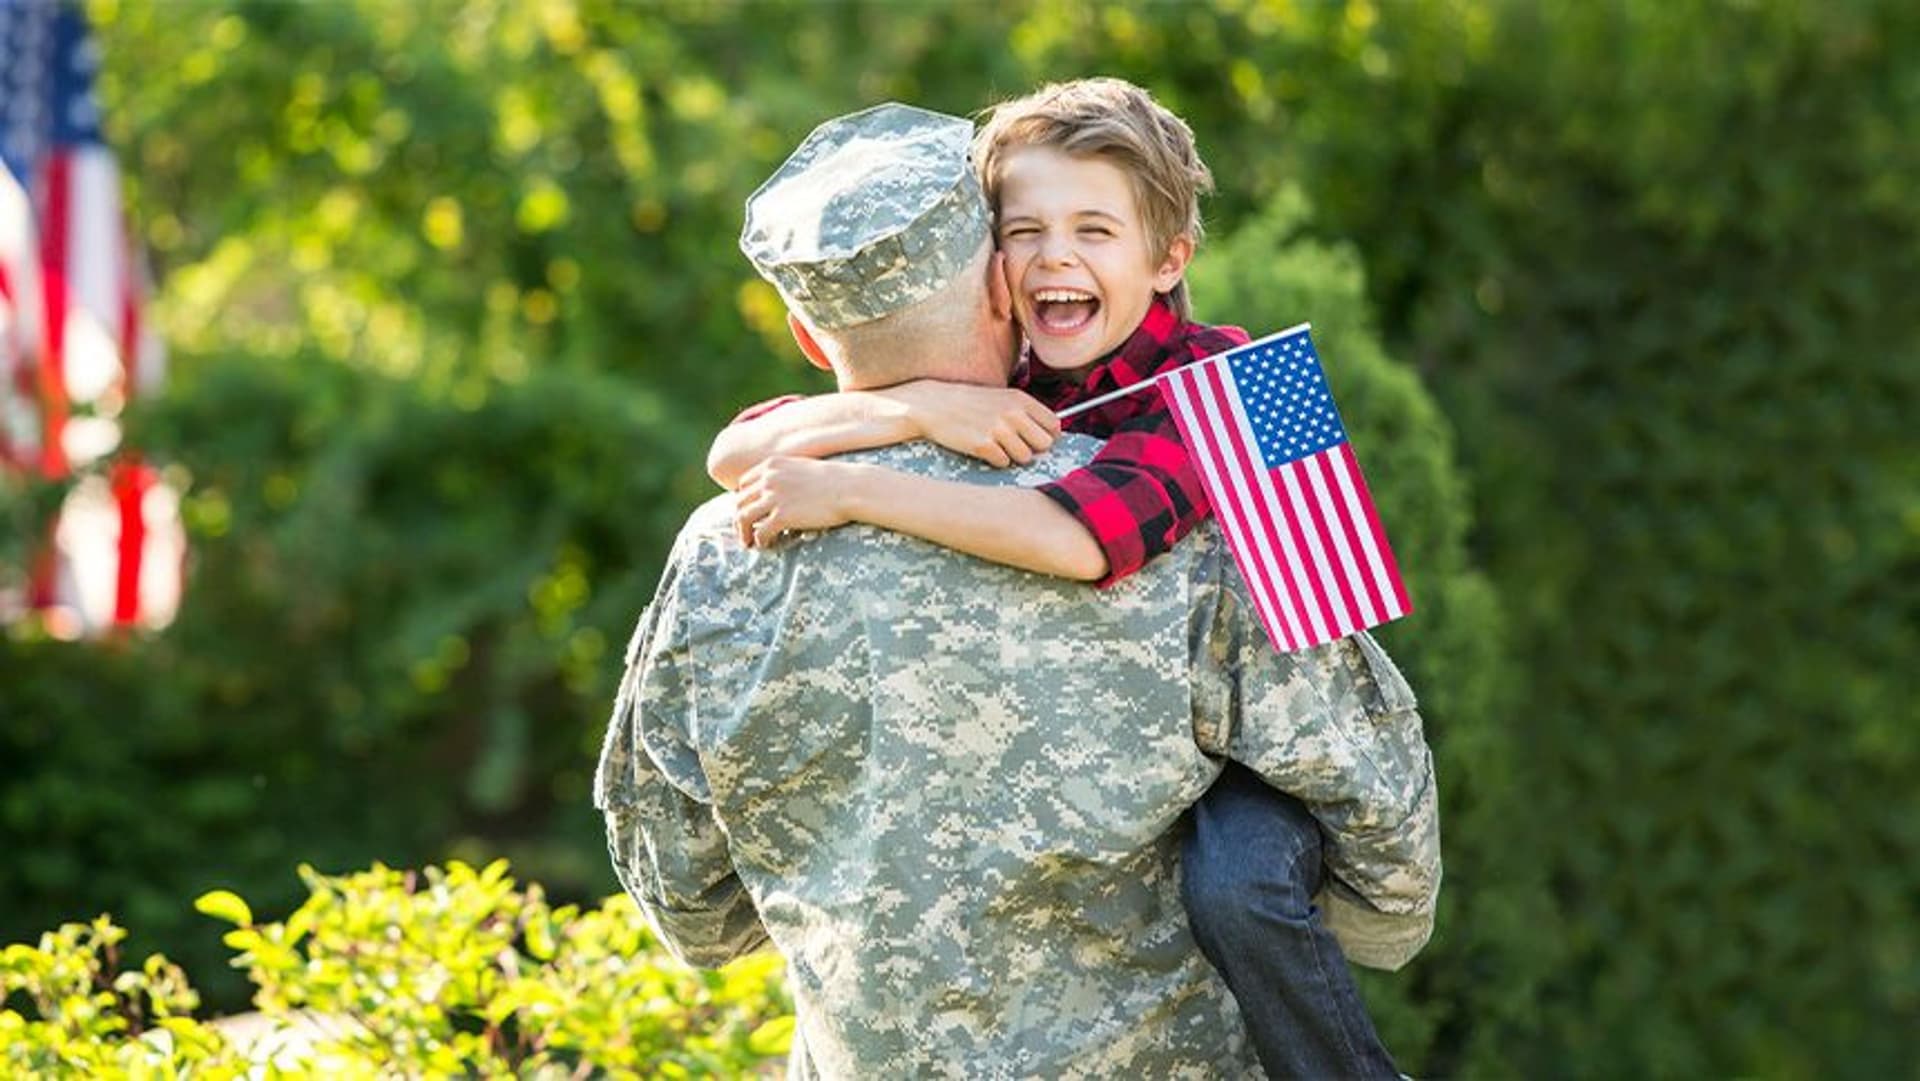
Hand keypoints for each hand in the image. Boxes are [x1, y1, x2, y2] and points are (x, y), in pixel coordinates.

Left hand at [734, 457, 855, 547]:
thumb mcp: (802, 468)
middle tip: (745, 533)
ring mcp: (774, 497)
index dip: (744, 501)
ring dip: (744, 533)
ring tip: (749, 543)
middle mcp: (768, 479)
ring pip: (743, 518)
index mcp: (771, 465)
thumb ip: (785, 476)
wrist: (850, 488)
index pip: (743, 484)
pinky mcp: (782, 515)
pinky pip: (760, 532)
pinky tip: (767, 545)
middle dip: (739, 520)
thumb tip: (779, 492)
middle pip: (739, 502)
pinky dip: (760, 541)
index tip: (749, 513)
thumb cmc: (834, 480)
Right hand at [881, 380, 1060, 467]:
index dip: (1047, 435)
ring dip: (1014, 456)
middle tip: (1015, 444)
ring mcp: (998, 430)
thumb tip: (1051, 436)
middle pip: (1044, 444)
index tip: (1036, 439)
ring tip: (997, 446)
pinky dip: (996, 460)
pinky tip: (984, 449)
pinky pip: (1003, 463)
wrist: (934, 406)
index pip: (1053, 425)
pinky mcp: (983, 446)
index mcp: (1020, 399)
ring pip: (1025, 457)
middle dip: (1032, 448)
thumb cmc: (970, 403)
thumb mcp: (1001, 397)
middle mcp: (1012, 414)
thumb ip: (1025, 412)